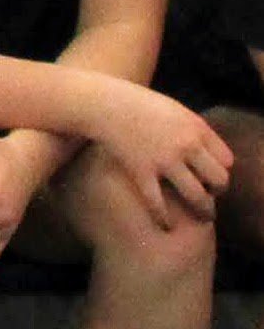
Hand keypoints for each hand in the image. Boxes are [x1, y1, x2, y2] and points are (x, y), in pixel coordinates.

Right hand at [93, 83, 234, 227]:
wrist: (102, 103)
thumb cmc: (136, 104)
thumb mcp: (174, 109)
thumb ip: (193, 130)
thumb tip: (207, 152)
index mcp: (196, 128)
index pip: (227, 160)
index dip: (221, 170)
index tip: (211, 177)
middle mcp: (185, 145)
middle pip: (219, 179)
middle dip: (217, 191)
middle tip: (210, 197)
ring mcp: (163, 160)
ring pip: (196, 196)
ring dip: (203, 210)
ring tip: (202, 216)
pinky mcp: (140, 171)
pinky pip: (158, 202)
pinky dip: (163, 217)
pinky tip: (166, 225)